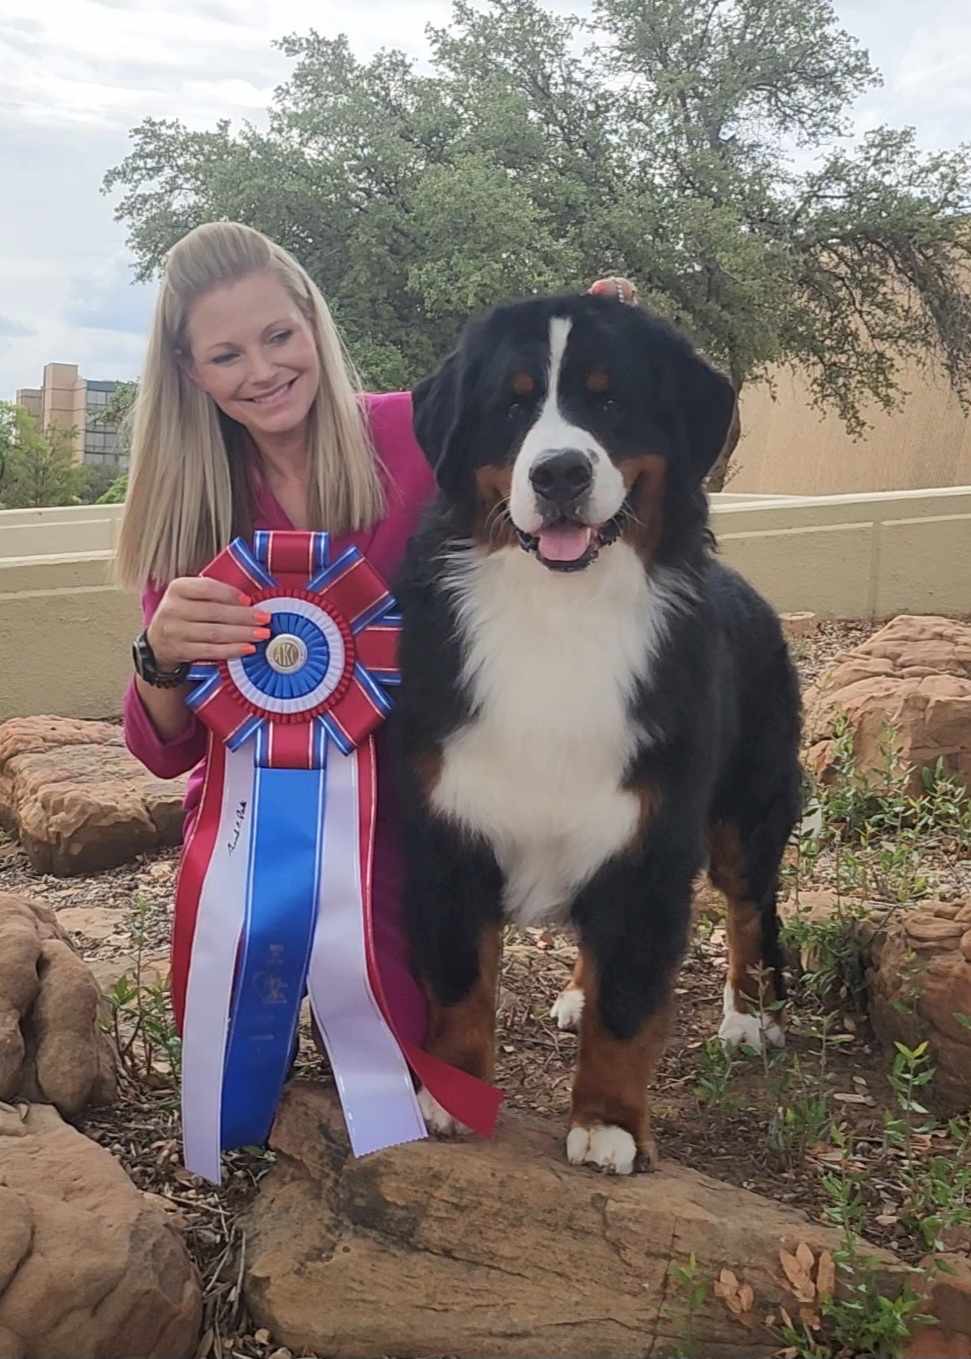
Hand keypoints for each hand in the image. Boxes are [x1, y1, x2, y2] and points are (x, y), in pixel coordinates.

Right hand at [146, 577, 270, 669]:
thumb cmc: (183, 615)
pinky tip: (247, 648)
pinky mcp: (180, 650)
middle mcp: (172, 608)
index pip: (207, 588)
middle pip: (214, 612)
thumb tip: (249, 601)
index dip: (230, 594)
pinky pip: (210, 651)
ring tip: (261, 634)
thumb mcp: (190, 597)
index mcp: (178, 588)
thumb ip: (213, 594)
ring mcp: (174, 631)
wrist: (157, 642)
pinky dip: (231, 650)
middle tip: (264, 618)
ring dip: (242, 634)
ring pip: (214, 633)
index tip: (249, 600)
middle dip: (243, 616)